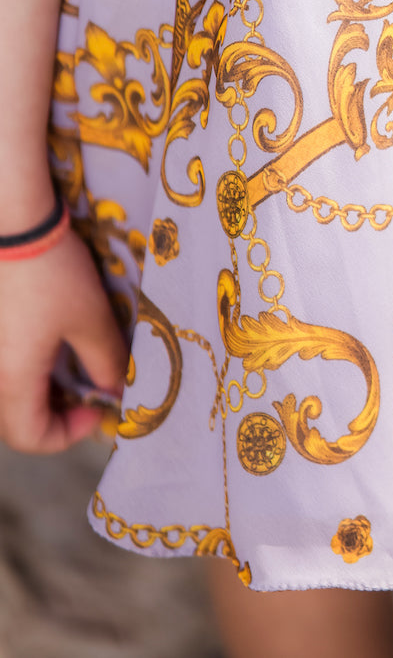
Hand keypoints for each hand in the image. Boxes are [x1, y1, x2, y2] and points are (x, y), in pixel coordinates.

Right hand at [0, 224, 126, 453]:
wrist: (16, 223)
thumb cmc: (54, 272)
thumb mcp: (90, 318)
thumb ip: (105, 362)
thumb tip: (113, 391)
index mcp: (11, 379)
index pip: (30, 437)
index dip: (69, 434)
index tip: (99, 407)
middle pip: (18, 418)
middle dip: (59, 412)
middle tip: (92, 388)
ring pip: (12, 393)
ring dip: (45, 389)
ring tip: (79, 364)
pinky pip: (8, 367)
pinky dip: (31, 367)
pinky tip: (55, 343)